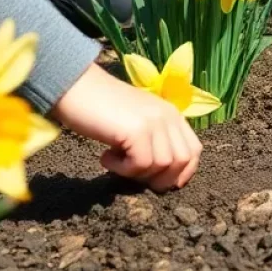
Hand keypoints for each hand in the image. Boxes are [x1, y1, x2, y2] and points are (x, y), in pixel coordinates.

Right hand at [52, 63, 201, 191]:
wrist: (77, 87)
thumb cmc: (102, 108)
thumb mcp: (137, 122)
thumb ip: (155, 140)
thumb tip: (163, 177)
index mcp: (172, 113)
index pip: (194, 151)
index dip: (182, 173)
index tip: (158, 183)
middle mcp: (169, 115)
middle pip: (182, 161)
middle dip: (159, 178)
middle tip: (132, 172)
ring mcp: (155, 121)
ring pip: (162, 166)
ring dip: (137, 173)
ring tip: (115, 159)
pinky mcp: (138, 129)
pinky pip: (141, 164)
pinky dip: (122, 169)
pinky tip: (105, 157)